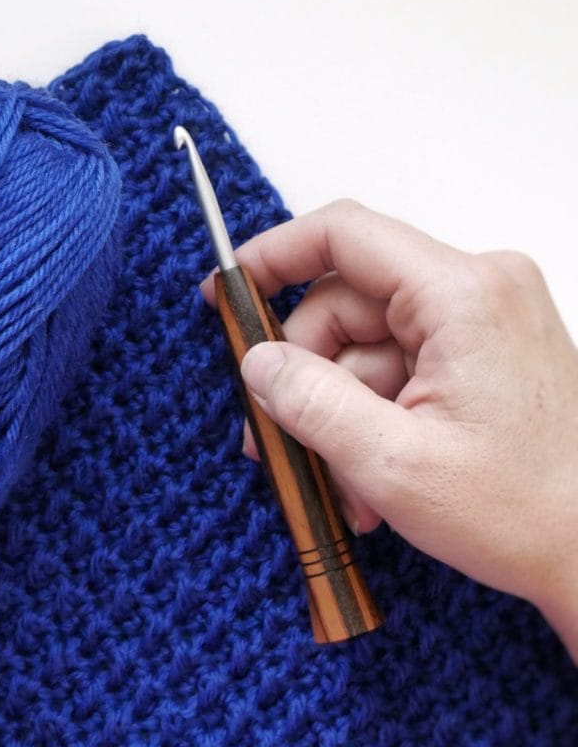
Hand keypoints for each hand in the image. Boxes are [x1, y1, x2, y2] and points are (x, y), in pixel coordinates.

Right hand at [202, 200, 577, 656]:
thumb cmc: (524, 511)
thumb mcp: (392, 463)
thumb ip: (311, 402)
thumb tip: (256, 360)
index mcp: (462, 295)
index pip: (344, 235)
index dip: (271, 258)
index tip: (222, 295)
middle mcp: (476, 291)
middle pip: (343, 305)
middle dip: (303, 376)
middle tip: (274, 440)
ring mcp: (479, 323)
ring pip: (363, 347)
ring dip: (337, 414)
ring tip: (345, 485)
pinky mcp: (478, 354)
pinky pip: (395, 369)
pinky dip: (370, 419)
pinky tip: (369, 478)